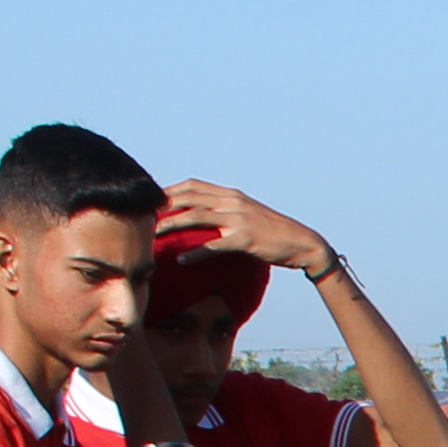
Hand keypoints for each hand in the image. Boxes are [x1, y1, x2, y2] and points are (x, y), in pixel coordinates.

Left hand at [157, 179, 330, 280]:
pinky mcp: (245, 239)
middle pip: (189, 197)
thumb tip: (208, 214)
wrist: (304, 243)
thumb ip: (229, 210)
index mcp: (232, 194)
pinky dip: (196, 252)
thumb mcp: (250, 213)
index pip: (193, 185)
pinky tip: (182, 261)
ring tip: (154, 235)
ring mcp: (238, 219)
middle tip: (144, 217)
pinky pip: (214, 245)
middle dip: (163, 206)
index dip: (169, 191)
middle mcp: (232, 202)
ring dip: (171, 225)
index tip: (153, 202)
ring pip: (196, 217)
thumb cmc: (276, 232)